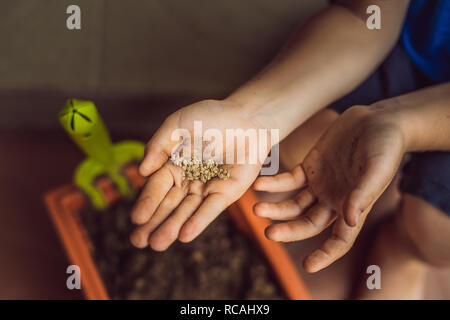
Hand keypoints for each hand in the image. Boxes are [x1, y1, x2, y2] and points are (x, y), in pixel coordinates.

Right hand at [130, 99, 267, 249]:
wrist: (247, 117)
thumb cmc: (211, 117)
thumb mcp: (178, 124)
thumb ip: (158, 145)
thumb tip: (141, 172)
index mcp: (173, 165)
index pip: (156, 188)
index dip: (146, 203)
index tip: (136, 219)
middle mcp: (188, 180)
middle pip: (169, 205)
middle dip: (154, 223)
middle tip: (138, 242)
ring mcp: (207, 188)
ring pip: (187, 211)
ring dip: (172, 227)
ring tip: (157, 245)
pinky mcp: (227, 192)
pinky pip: (211, 209)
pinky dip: (198, 222)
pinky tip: (184, 236)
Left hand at [253, 105, 405, 271]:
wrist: (378, 120)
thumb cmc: (386, 146)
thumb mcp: (377, 169)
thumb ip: (363, 194)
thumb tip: (350, 221)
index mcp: (353, 208)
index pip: (339, 240)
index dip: (325, 255)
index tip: (307, 266)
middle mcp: (334, 201)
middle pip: (307, 224)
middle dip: (288, 231)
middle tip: (268, 232)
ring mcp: (320, 185)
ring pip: (293, 205)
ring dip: (275, 209)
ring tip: (256, 210)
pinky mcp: (310, 167)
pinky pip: (288, 181)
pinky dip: (274, 184)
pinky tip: (260, 185)